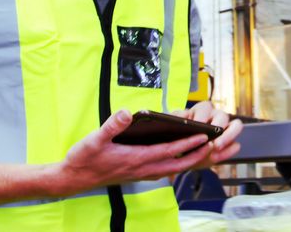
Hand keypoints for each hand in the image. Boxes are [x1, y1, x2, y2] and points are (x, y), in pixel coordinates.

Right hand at [55, 109, 211, 194]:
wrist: (74, 178)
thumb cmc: (84, 159)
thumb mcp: (94, 139)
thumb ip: (111, 126)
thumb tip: (127, 113)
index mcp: (135, 158)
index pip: (169, 150)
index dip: (187, 143)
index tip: (204, 136)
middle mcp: (142, 168)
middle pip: (177, 163)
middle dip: (198, 155)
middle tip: (216, 146)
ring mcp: (141, 173)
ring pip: (173, 169)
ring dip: (190, 161)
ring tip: (205, 151)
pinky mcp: (138, 174)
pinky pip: (165, 170)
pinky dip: (177, 164)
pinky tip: (181, 158)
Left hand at [171, 101, 242, 167]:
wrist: (180, 157)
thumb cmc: (177, 138)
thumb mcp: (172, 128)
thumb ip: (175, 120)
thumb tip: (182, 115)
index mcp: (201, 111)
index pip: (206, 107)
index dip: (202, 115)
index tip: (198, 124)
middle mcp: (216, 117)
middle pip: (223, 116)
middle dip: (219, 127)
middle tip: (212, 139)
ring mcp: (225, 130)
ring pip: (236, 126)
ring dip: (229, 137)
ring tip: (217, 148)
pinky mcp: (229, 144)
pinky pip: (235, 145)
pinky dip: (228, 152)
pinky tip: (217, 157)